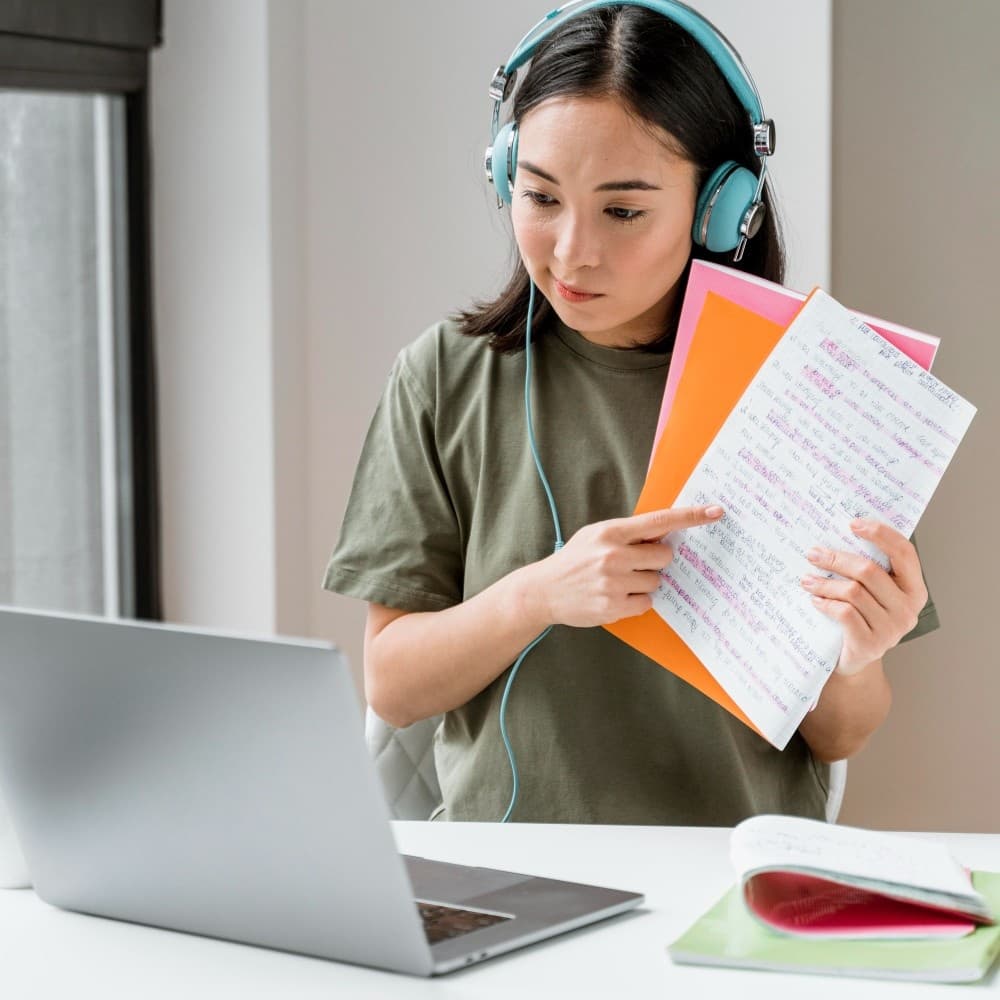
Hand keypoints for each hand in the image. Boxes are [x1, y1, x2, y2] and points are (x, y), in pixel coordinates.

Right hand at [534, 504, 724, 627]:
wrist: (543, 590)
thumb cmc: (575, 560)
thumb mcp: (595, 536)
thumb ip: (628, 533)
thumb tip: (665, 533)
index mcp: (611, 532)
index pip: (659, 521)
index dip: (690, 516)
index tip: (715, 511)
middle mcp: (613, 556)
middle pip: (664, 556)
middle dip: (655, 561)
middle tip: (633, 564)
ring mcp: (613, 583)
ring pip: (656, 582)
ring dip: (644, 583)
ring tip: (618, 582)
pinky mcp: (613, 607)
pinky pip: (646, 603)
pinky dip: (635, 601)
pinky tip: (615, 596)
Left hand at [800, 518, 927, 674]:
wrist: (853, 659)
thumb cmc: (861, 617)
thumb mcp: (872, 593)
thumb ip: (868, 569)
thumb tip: (836, 535)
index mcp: (914, 589)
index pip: (904, 553)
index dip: (881, 534)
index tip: (853, 523)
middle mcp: (908, 609)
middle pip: (869, 571)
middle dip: (837, 558)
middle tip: (813, 554)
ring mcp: (891, 630)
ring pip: (853, 592)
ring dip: (825, 582)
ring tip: (807, 580)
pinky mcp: (870, 644)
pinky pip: (844, 613)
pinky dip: (825, 603)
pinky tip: (814, 599)